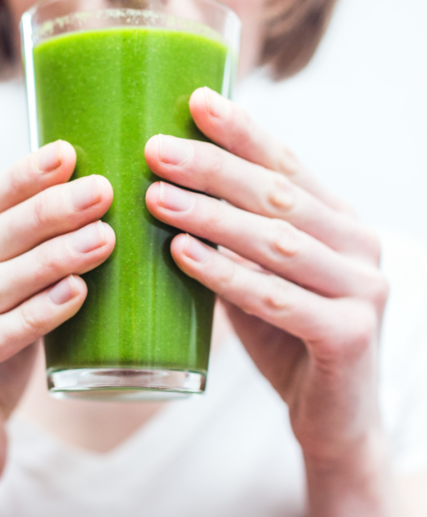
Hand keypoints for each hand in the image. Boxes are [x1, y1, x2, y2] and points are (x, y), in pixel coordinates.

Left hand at [145, 87, 388, 462]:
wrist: (333, 415)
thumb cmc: (287, 336)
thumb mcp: (262, 274)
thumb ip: (235, 238)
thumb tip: (169, 192)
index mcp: (338, 221)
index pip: (287, 164)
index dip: (242, 131)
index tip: (195, 101)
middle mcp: (358, 244)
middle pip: (278, 195)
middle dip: (213, 168)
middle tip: (156, 150)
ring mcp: (362, 289)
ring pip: (276, 241)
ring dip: (211, 216)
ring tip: (155, 197)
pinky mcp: (350, 335)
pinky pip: (277, 298)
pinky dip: (226, 274)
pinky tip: (183, 252)